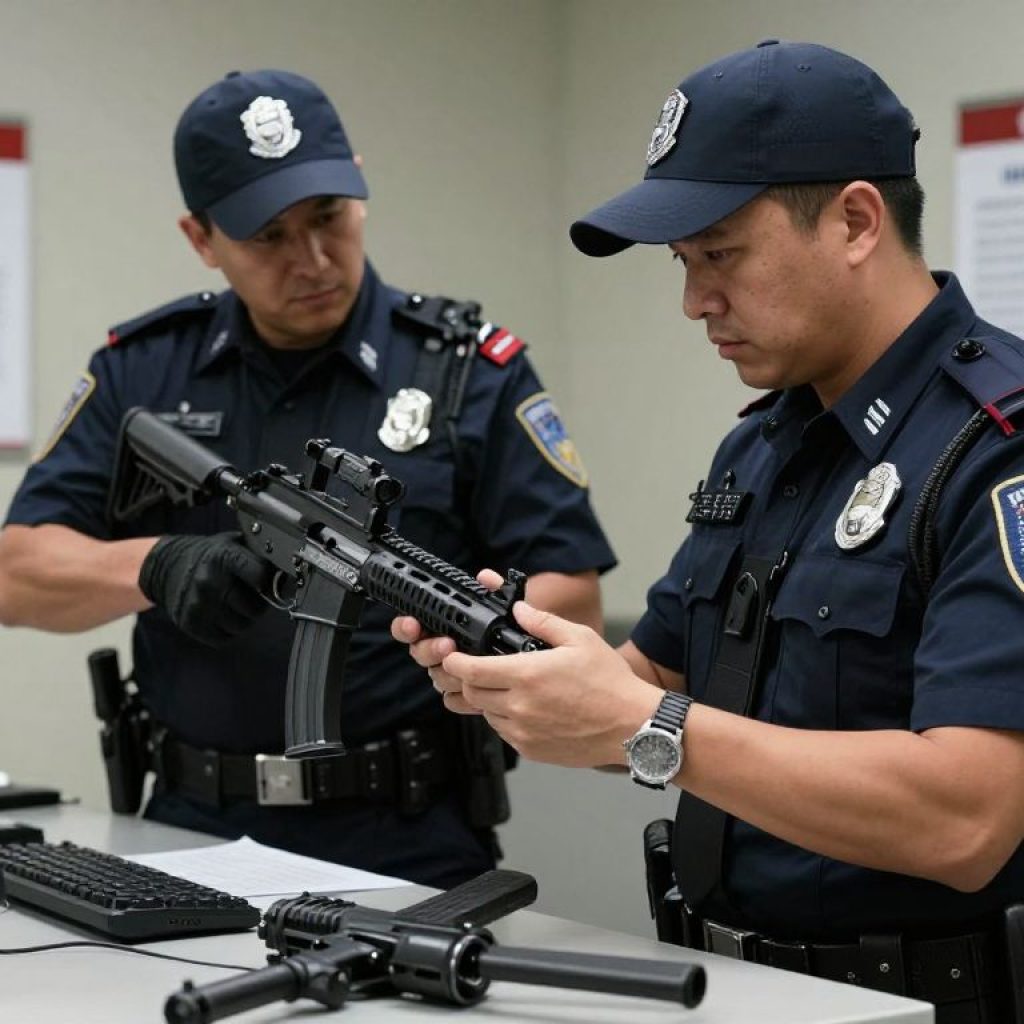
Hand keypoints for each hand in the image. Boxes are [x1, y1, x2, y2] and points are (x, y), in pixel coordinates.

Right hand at [138, 532, 270, 645]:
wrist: (167, 567)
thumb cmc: (211, 557)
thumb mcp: (234, 544)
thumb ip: (259, 555)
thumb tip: (288, 572)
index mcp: (223, 557)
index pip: (260, 575)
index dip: (268, 582)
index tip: (265, 582)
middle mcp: (209, 581)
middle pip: (254, 608)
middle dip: (258, 605)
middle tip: (251, 597)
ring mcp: (199, 604)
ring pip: (242, 626)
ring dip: (244, 619)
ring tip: (235, 605)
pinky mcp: (191, 623)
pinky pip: (224, 637)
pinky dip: (228, 630)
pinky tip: (221, 615)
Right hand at [391, 568, 503, 713]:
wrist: (535, 661)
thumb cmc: (517, 630)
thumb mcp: (510, 608)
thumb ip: (497, 590)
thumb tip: (486, 577)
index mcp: (444, 626)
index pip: (411, 626)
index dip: (406, 626)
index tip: (414, 624)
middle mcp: (442, 650)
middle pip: (420, 653)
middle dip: (430, 649)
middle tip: (447, 644)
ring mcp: (451, 674)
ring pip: (436, 677)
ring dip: (447, 673)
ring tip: (465, 668)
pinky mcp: (465, 697)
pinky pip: (452, 700)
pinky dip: (462, 697)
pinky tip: (476, 691)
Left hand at [437, 601, 660, 767]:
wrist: (633, 726)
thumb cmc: (610, 683)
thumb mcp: (580, 639)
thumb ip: (543, 622)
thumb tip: (519, 610)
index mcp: (526, 675)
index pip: (470, 670)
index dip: (455, 661)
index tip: (453, 655)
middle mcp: (519, 707)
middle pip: (471, 693)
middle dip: (469, 678)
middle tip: (480, 668)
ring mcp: (523, 732)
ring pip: (485, 714)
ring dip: (488, 700)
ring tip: (510, 687)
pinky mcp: (531, 750)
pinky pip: (504, 733)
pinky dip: (505, 720)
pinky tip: (526, 708)